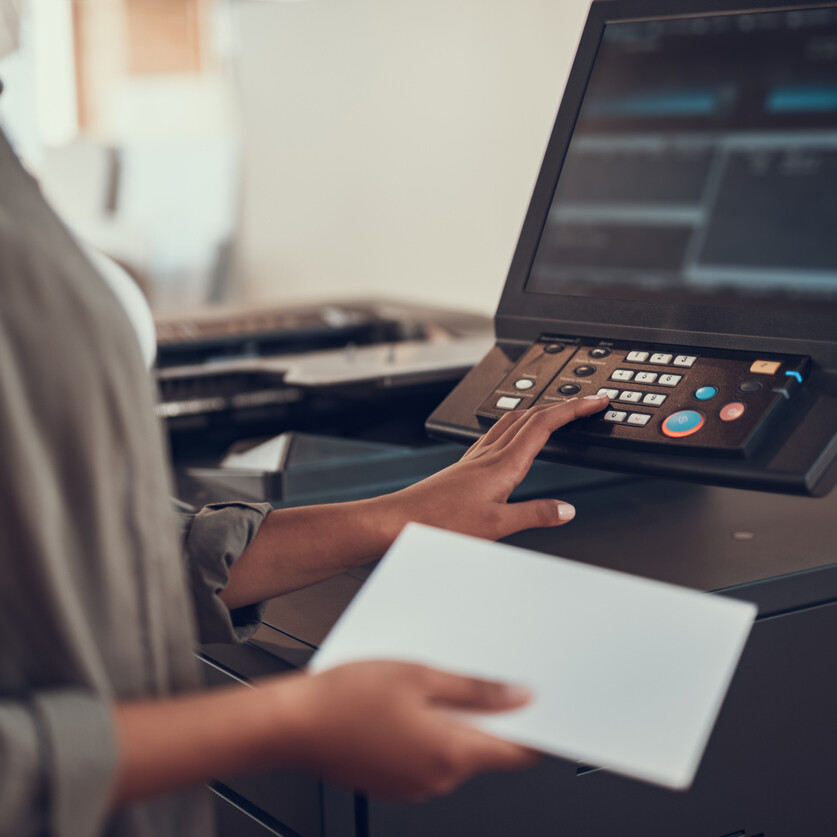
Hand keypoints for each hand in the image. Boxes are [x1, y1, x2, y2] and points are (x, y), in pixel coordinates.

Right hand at [274, 661, 538, 800]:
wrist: (292, 724)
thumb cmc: (346, 697)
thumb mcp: (418, 676)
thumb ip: (475, 689)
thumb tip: (518, 697)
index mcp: (449, 754)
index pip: (516, 753)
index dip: (536, 730)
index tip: (546, 709)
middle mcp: (436, 779)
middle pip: (484, 749)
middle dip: (489, 715)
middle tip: (482, 674)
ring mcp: (412, 785)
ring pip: (453, 751)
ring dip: (455, 720)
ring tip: (431, 682)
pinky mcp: (392, 781)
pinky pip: (426, 757)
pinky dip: (429, 731)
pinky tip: (408, 702)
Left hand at [382, 395, 608, 540]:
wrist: (400, 519)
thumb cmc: (439, 522)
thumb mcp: (496, 526)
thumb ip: (535, 514)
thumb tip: (567, 509)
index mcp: (503, 464)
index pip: (545, 425)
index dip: (573, 410)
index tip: (596, 402)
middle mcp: (489, 454)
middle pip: (532, 416)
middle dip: (563, 406)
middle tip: (587, 403)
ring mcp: (476, 457)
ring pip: (513, 421)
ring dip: (539, 412)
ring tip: (557, 413)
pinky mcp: (465, 466)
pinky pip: (496, 434)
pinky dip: (516, 427)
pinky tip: (512, 438)